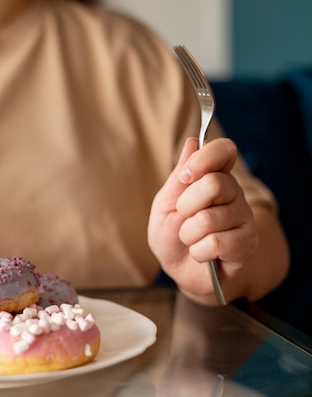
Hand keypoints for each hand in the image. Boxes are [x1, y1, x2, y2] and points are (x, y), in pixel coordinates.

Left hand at [148, 138, 258, 301]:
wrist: (179, 269)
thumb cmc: (172, 234)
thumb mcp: (165, 203)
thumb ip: (179, 176)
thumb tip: (192, 142)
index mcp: (214, 177)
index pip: (225, 150)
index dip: (205, 158)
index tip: (185, 176)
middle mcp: (234, 194)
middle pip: (215, 184)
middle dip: (186, 205)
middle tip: (184, 217)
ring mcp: (244, 218)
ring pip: (210, 219)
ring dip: (188, 235)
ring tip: (192, 239)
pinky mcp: (247, 243)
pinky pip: (215, 243)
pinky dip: (198, 252)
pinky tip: (203, 253)